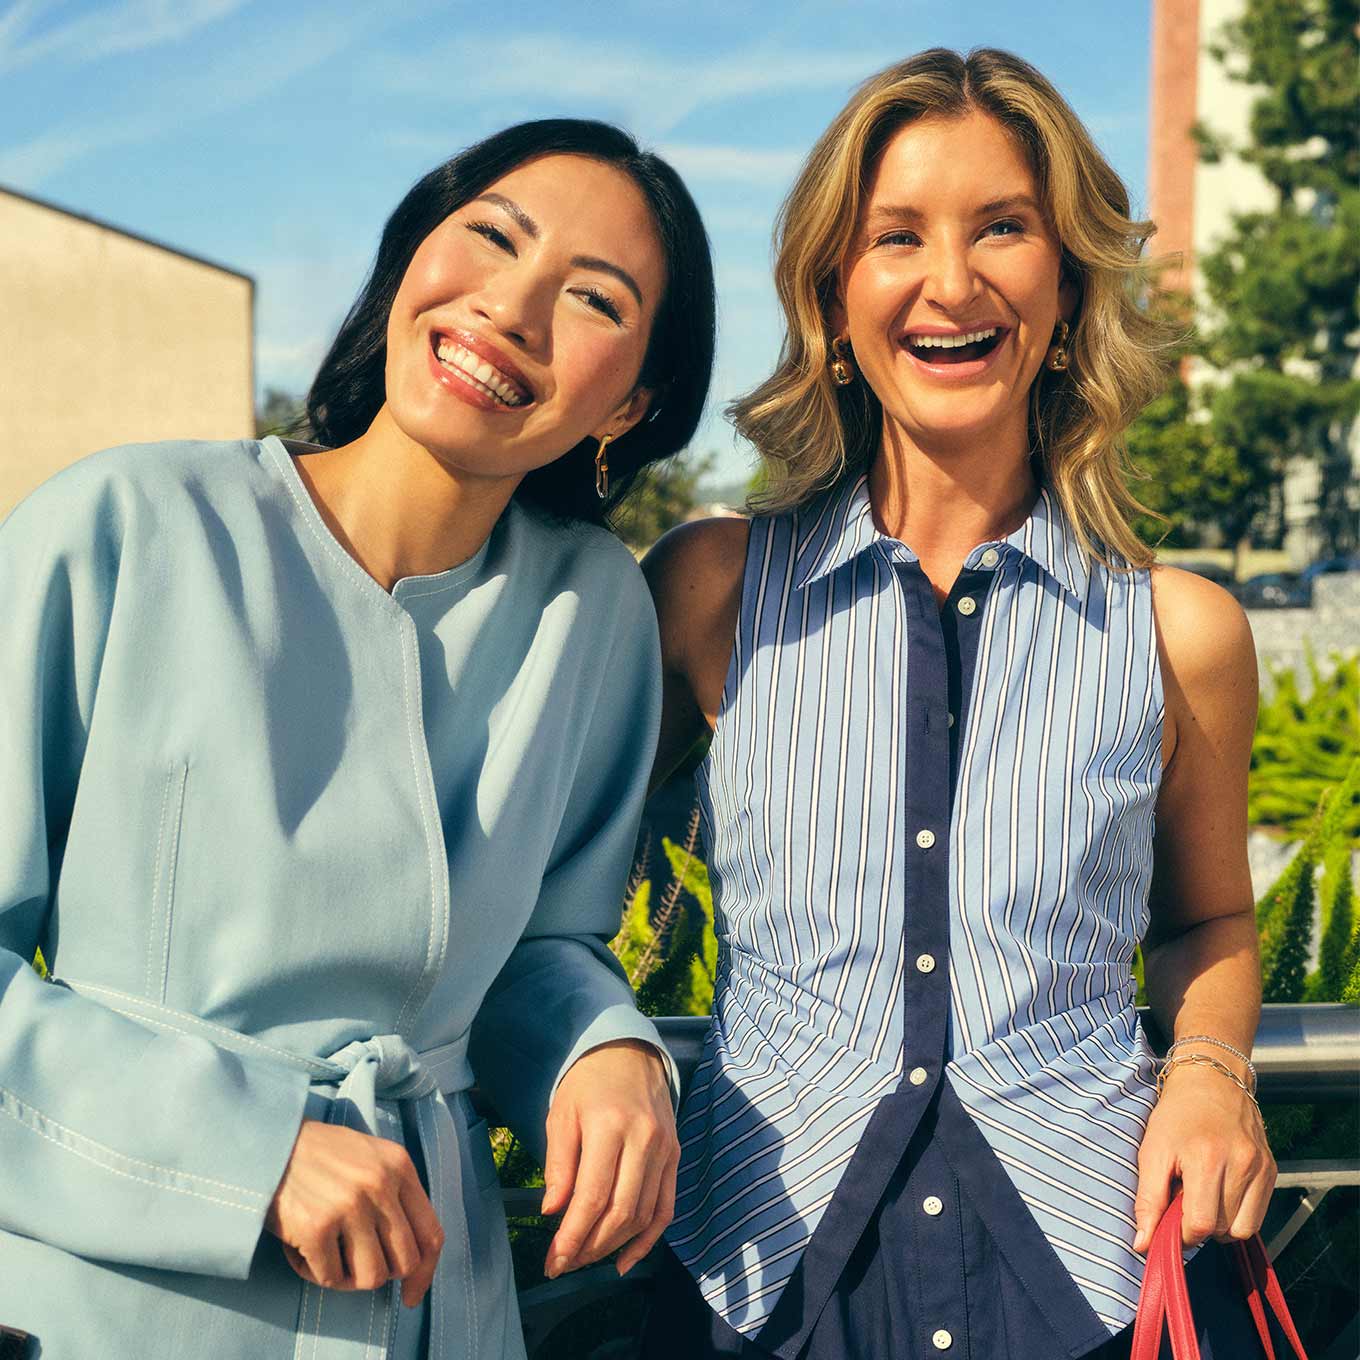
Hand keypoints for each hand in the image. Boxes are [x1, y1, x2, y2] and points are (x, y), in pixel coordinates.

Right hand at [265, 1119, 444, 1306]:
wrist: (270, 1144)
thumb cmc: (323, 1156)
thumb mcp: (373, 1158)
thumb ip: (397, 1195)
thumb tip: (413, 1256)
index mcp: (399, 1166)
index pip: (430, 1234)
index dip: (424, 1273)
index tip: (411, 1294)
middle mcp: (380, 1185)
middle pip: (404, 1262)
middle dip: (382, 1272)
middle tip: (356, 1263)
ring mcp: (349, 1206)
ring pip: (371, 1277)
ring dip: (349, 1277)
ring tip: (330, 1255)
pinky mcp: (317, 1227)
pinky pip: (331, 1278)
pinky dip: (317, 1273)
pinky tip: (304, 1251)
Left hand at [540, 1038, 678, 1277]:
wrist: (629, 1052)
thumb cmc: (588, 1082)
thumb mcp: (562, 1114)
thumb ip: (558, 1164)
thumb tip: (552, 1211)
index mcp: (609, 1125)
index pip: (592, 1196)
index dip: (572, 1236)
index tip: (553, 1260)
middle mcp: (643, 1139)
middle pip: (620, 1212)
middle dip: (590, 1247)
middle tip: (564, 1264)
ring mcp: (664, 1149)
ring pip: (643, 1215)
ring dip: (613, 1246)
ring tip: (586, 1258)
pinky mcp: (674, 1156)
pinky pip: (665, 1208)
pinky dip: (648, 1240)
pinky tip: (625, 1259)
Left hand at [1133, 1063, 1274, 1253]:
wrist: (1211, 1079)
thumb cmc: (1176, 1115)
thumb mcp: (1151, 1151)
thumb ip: (1148, 1201)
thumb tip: (1143, 1246)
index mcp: (1207, 1159)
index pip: (1201, 1225)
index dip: (1182, 1232)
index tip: (1170, 1219)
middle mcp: (1241, 1164)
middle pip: (1223, 1229)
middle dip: (1200, 1225)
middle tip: (1184, 1199)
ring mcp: (1261, 1168)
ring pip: (1244, 1229)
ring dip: (1221, 1223)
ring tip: (1204, 1196)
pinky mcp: (1272, 1170)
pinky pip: (1258, 1215)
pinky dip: (1238, 1214)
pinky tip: (1221, 1191)